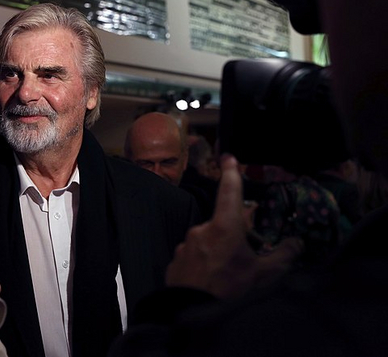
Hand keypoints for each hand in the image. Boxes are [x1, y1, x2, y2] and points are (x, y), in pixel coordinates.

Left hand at [165, 155, 302, 299]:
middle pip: (223, 225)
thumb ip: (284, 255)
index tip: (229, 158)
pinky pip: (195, 256)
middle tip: (247, 258)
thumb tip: (296, 243)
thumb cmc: (228, 294)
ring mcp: (186, 246)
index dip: (231, 173)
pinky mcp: (177, 261)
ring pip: (209, 242)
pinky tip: (212, 281)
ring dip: (219, 252)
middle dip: (236, 237)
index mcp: (224, 227)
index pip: (229, 192)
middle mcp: (202, 231)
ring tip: (228, 277)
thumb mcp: (265, 275)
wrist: (191, 314)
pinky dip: (205, 264)